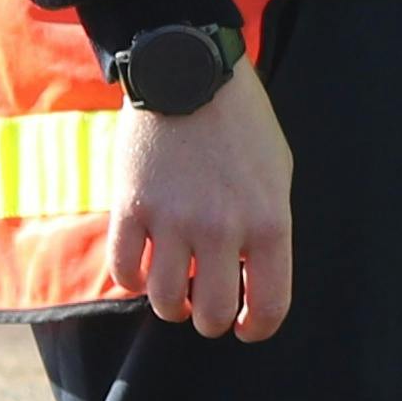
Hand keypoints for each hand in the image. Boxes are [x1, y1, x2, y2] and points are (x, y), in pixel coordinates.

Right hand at [102, 66, 294, 341]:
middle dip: (208, 319)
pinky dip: (132, 280)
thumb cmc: (242, 124)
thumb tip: (250, 278)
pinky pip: (124, 271)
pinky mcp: (130, 208)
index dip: (255, 328)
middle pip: (209, 313)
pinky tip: (143, 268)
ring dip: (169, 305)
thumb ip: (266, 228)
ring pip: (163, 301)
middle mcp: (222, 229)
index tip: (244, 328)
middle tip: (205, 307)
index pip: (268, 304)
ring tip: (175, 291)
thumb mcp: (277, 174)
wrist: (189, 73)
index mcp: (269, 221)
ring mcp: (173, 220)